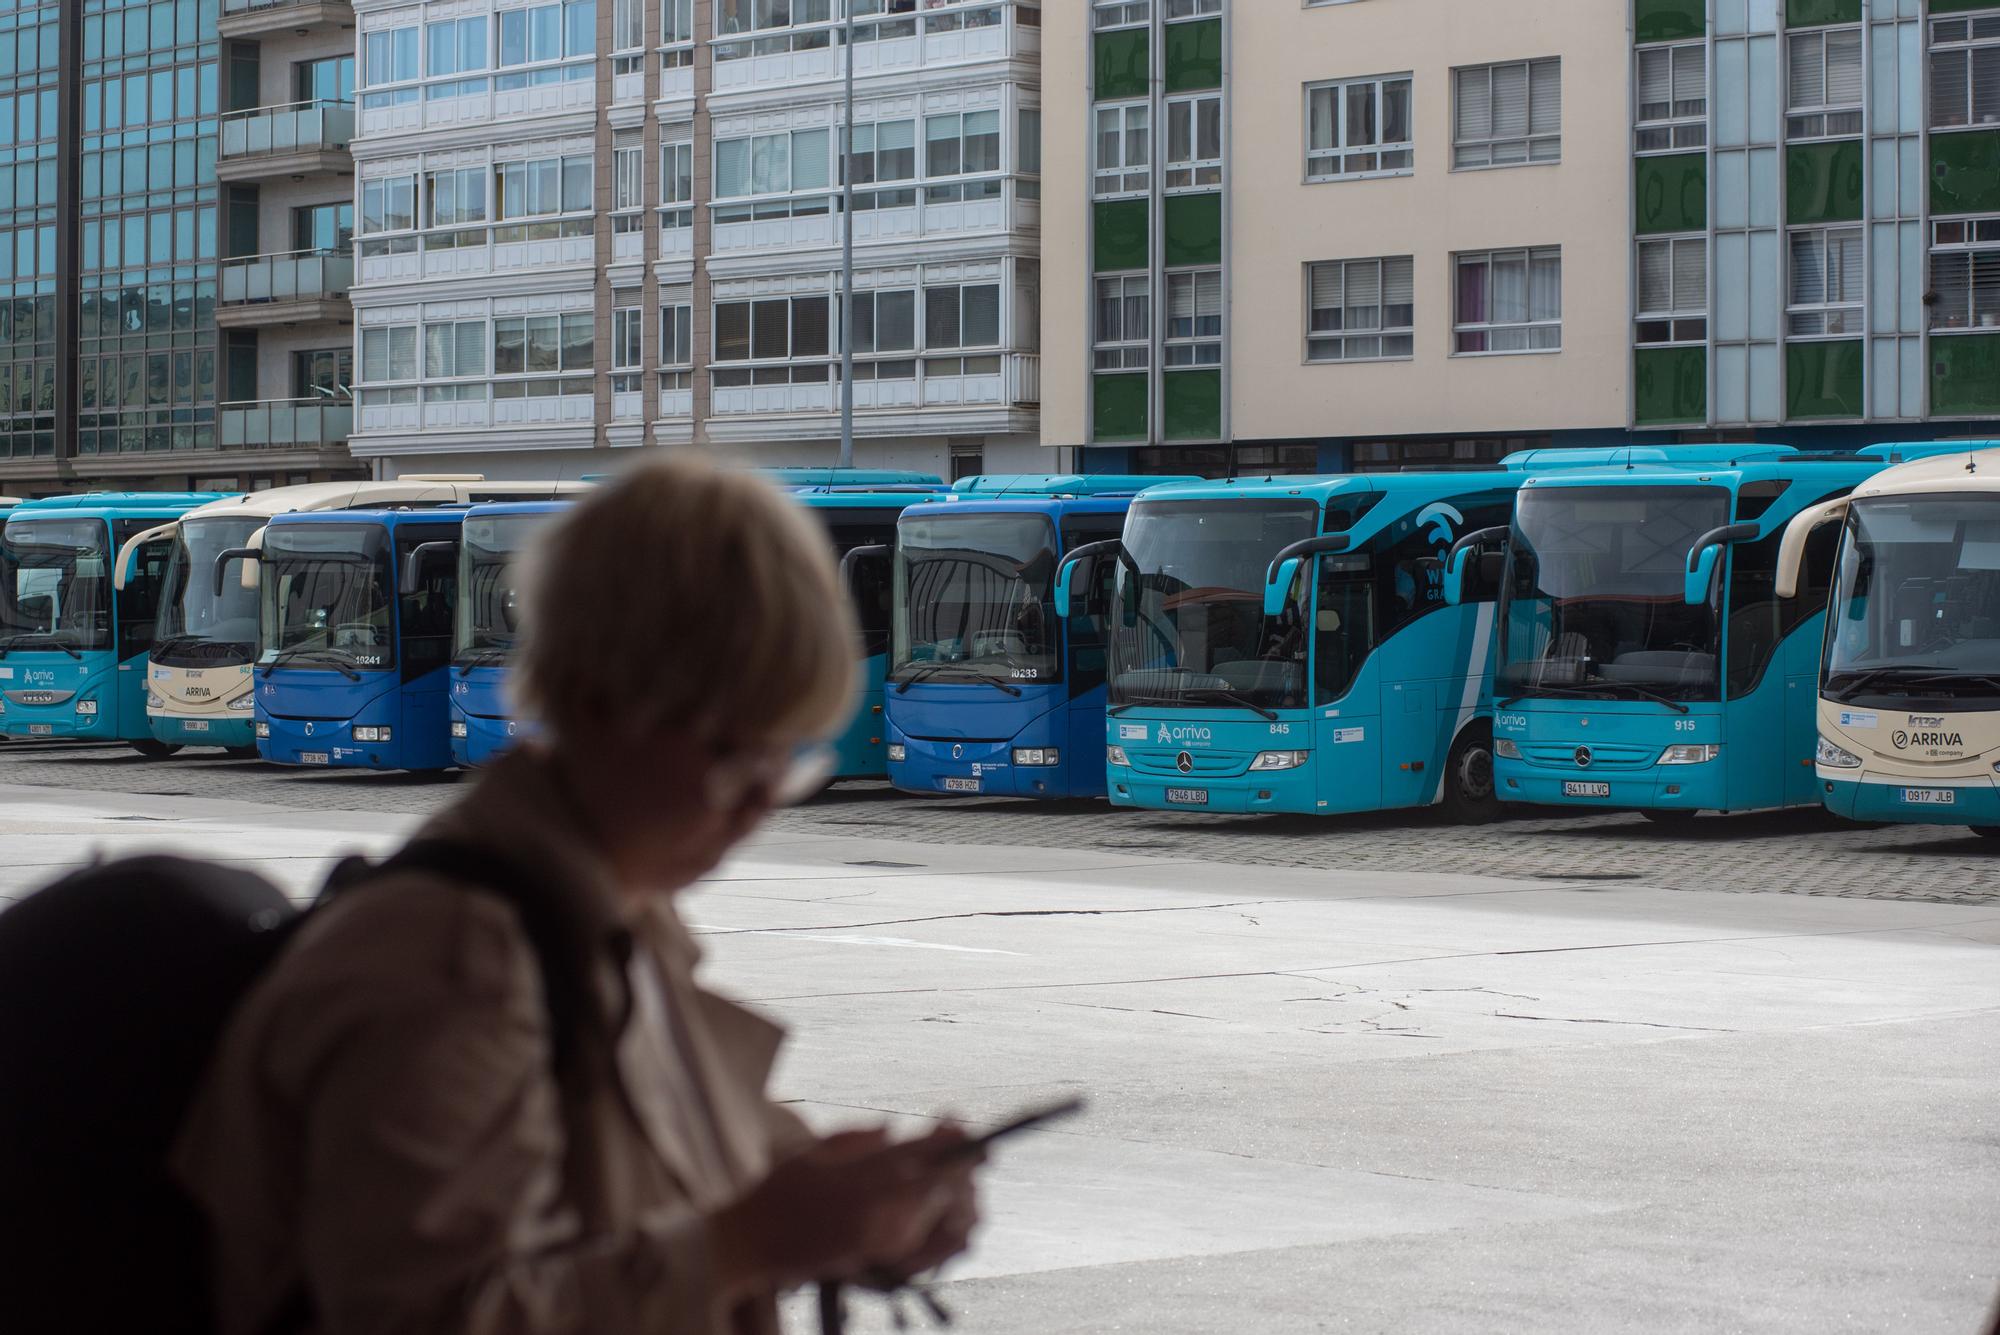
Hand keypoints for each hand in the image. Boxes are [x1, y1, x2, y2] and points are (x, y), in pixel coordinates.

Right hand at [708, 1125, 981, 1295]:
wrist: (750, 1245)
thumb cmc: (776, 1191)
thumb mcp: (811, 1152)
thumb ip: (855, 1141)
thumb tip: (891, 1130)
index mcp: (857, 1182)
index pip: (917, 1157)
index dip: (948, 1143)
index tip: (965, 1128)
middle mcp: (874, 1215)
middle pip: (938, 1188)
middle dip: (960, 1168)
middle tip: (973, 1152)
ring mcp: (879, 1242)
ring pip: (939, 1217)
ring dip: (956, 1196)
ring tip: (961, 1179)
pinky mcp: (878, 1262)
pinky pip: (926, 1244)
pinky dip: (943, 1225)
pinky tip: (946, 1211)